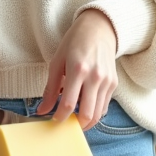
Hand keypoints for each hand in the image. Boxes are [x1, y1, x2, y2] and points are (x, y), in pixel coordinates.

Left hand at [36, 9, 117, 130]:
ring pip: (98, 114)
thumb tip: (42, 110)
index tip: (53, 120)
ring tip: (74, 116)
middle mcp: (95, 77)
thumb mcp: (57, 62)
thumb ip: (50, 88)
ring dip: (85, 121)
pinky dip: (94, 112)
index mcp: (78, 70)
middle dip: (75, 125)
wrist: (98, 29)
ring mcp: (107, 81)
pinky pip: (104, 106)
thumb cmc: (74, 43)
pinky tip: (84, 106)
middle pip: (87, 114)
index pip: (69, 104)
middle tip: (65, 124)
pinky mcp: (114, 83)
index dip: (60, 117)